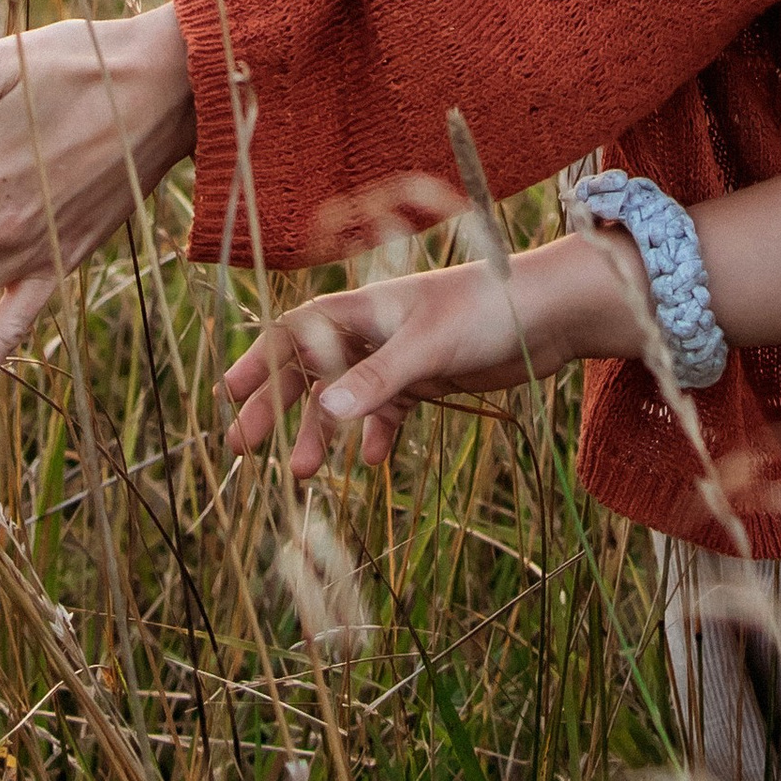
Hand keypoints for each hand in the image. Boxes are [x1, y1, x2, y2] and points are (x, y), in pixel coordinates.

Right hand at [224, 234, 638, 472]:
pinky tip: (375, 461)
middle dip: (276, 407)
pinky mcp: (428, 378)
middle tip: (243, 448)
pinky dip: (377, 434)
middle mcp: (374, 329)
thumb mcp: (428, 345)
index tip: (229, 395)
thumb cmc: (489, 309)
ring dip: (323, 432)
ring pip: (346, 397)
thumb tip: (326, 413)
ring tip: (305, 473)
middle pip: (310, 369)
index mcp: (363, 307)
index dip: (259, 361)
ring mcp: (400, 356)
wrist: (551, 315)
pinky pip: (388, 411)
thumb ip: (378, 380)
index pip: (295, 332)